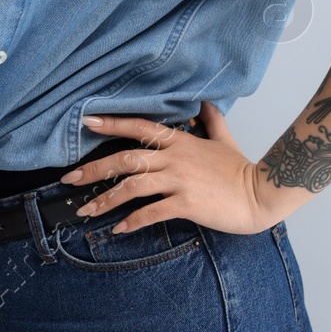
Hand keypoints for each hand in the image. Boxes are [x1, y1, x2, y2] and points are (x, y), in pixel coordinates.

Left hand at [58, 101, 281, 236]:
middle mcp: (175, 158)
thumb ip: (211, 120)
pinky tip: (119, 229)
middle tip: (69, 178)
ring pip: (133, 186)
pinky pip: (152, 212)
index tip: (86, 122)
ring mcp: (179, 180)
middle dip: (94, 168)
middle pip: (126, 159)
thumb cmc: (240, 169)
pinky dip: (133, 221)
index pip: (138, 127)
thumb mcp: (223, 137)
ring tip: (87, 210)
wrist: (261, 193)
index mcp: (180, 140)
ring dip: (106, 199)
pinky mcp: (186, 203)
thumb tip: (206, 102)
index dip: (111, 124)